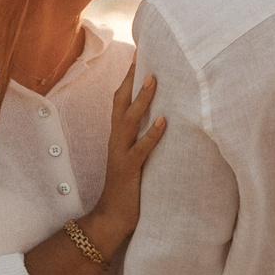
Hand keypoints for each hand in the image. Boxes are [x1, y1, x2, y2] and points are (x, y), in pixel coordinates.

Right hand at [87, 63, 165, 248]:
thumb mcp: (134, 159)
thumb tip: (161, 122)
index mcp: (118, 137)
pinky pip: (140, 149)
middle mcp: (116, 141)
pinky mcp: (128, 171)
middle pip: (120, 103)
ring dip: (142, 99)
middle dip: (131, 79)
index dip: (128, 79)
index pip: (120, 101)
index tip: (138, 57)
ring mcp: (121, 155)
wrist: (111, 219)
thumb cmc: (127, 189)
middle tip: (142, 56)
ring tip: (154, 79)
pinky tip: (163, 122)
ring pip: (129, 121)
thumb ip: (141, 141)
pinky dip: (152, 135)